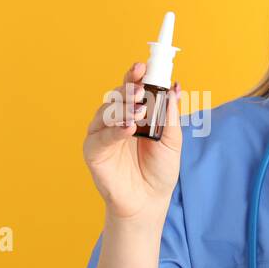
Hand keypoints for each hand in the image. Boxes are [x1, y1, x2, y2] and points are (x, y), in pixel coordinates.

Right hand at [83, 61, 182, 221]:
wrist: (149, 201)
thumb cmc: (159, 170)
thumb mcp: (172, 140)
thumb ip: (170, 115)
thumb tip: (175, 87)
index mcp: (134, 113)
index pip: (132, 88)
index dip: (135, 75)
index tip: (142, 66)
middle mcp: (116, 120)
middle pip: (117, 96)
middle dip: (128, 89)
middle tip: (140, 89)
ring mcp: (103, 134)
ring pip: (107, 112)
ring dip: (122, 108)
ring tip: (139, 111)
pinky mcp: (93, 151)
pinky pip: (101, 137)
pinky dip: (114, 130)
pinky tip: (128, 128)